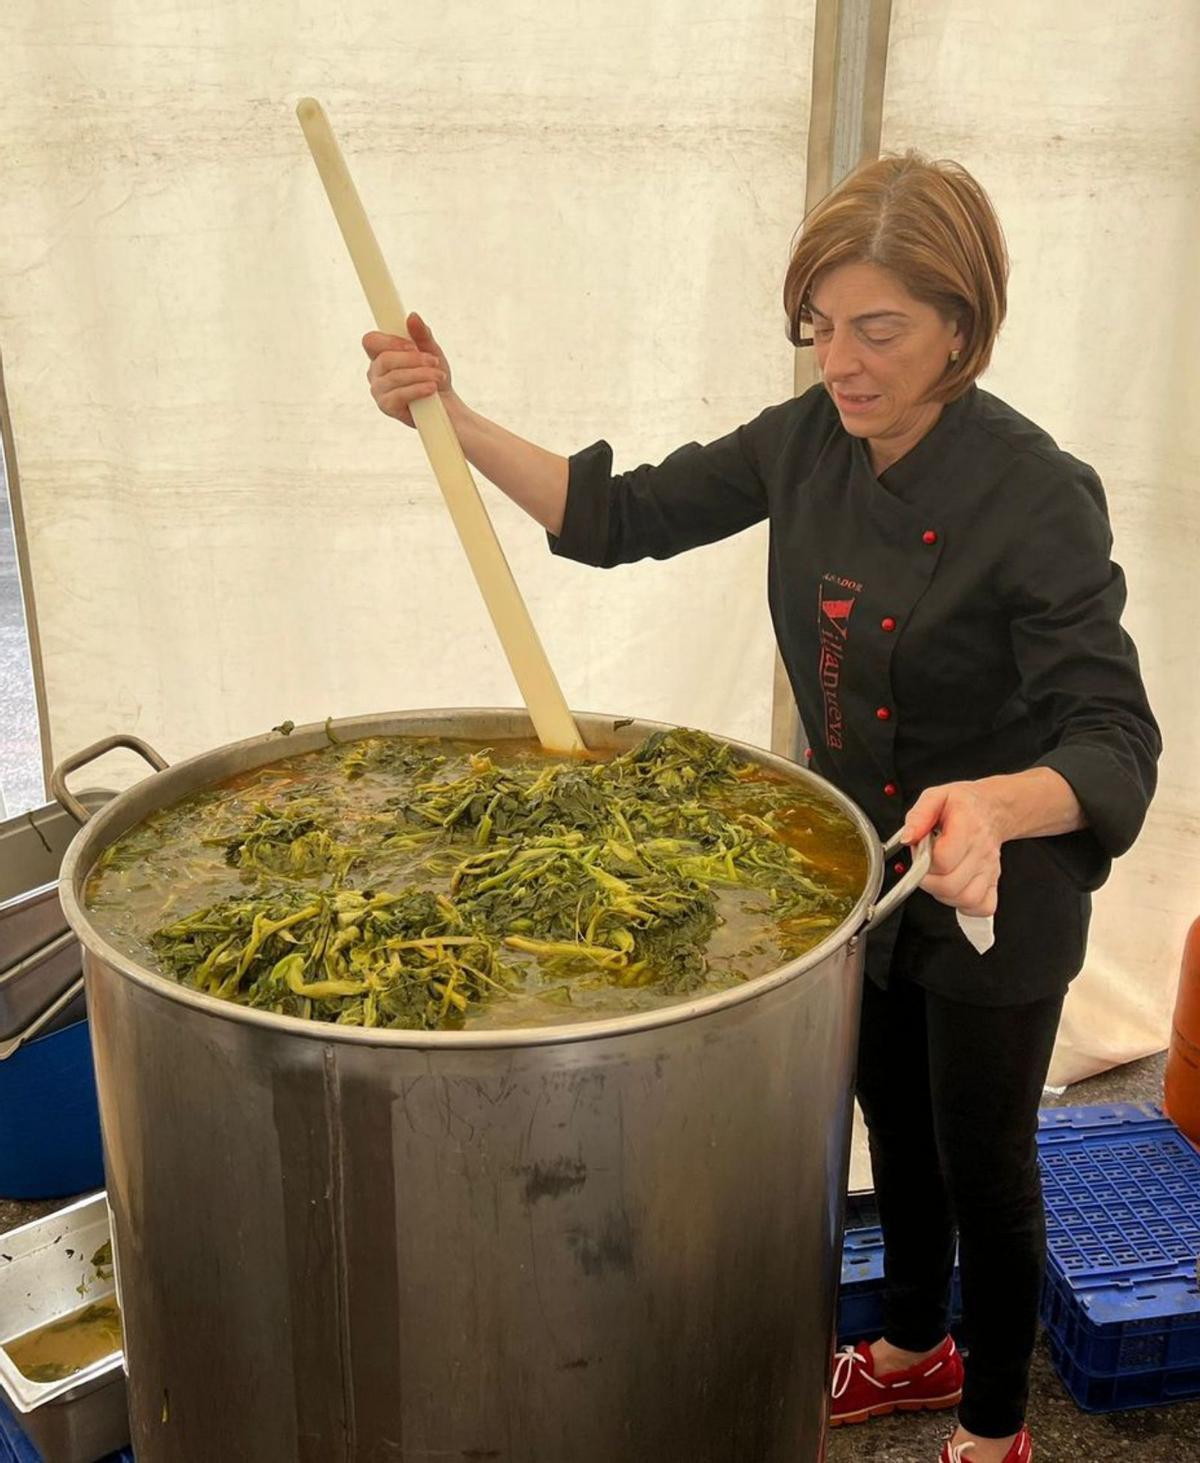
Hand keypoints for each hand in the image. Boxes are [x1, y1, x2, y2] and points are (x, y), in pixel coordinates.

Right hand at [362, 312, 454, 426]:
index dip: (390, 341)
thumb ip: (422, 334)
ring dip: (420, 374)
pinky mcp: (386, 407)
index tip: (413, 345)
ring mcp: (378, 391)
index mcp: (381, 355)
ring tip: (439, 376)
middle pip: (384, 359)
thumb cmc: (434, 376)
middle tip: (433, 361)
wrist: (446, 405)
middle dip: (413, 359)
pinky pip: (399, 395)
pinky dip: (418, 389)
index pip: (371, 341)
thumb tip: (412, 316)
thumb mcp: (431, 351)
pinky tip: (431, 388)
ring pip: (394, 377)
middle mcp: (375, 372)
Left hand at [901, 781, 1005, 916]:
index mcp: (967, 828)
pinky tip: (955, 890)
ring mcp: (989, 869)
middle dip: (928, 881)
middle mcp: (981, 852)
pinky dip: (966, 906)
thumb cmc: (963, 805)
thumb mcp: (935, 797)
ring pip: (966, 899)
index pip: (943, 860)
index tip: (920, 851)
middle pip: (951, 885)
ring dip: (944, 895)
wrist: (991, 810)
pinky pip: (982, 907)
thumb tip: (908, 837)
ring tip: (938, 877)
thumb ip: (918, 816)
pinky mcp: (993, 881)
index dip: (924, 861)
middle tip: (925, 866)